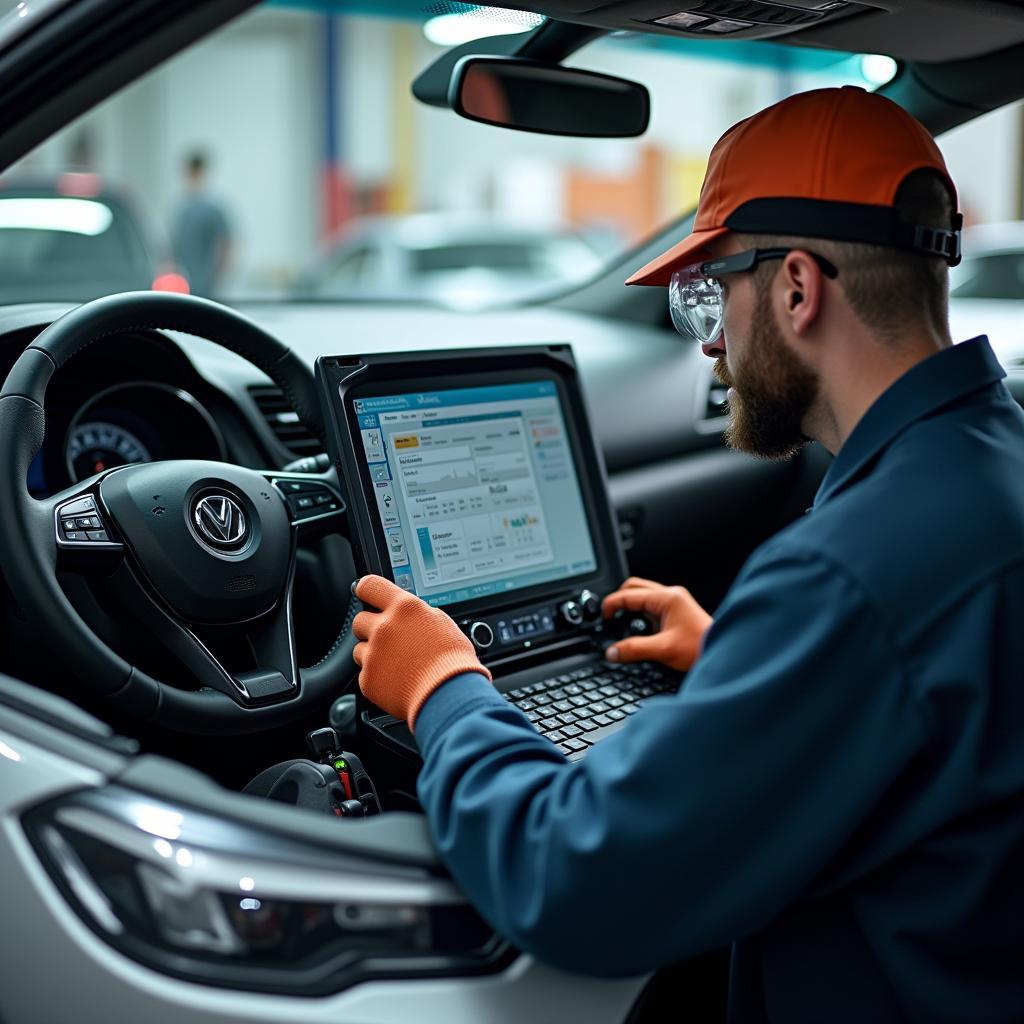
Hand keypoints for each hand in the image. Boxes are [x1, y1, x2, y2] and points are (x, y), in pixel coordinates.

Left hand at [352, 575, 490, 729]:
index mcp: (404, 608)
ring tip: (397, 664)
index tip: (365, 594)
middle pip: (360, 620)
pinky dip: (377, 677)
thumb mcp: (441, 623)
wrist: (449, 694)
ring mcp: (374, 654)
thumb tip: (407, 614)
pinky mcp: (368, 679)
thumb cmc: (452, 661)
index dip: (365, 590)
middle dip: (371, 628)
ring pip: (360, 649)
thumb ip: (417, 614)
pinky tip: (396, 679)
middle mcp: (385, 628)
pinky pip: (365, 674)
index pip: (370, 586)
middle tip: (389, 639)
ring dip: (373, 654)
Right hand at [601, 576, 711, 671]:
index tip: (603, 616)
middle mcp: (670, 595)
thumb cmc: (700, 647)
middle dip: (619, 600)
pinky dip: (640, 613)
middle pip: (634, 587)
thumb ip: (634, 649)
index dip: (612, 604)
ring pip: (643, 595)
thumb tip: (612, 651)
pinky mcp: (676, 612)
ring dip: (630, 606)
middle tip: (610, 616)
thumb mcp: (663, 649)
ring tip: (621, 621)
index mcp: (667, 598)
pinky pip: (651, 605)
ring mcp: (674, 602)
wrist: (721, 653)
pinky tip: (638, 628)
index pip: (629, 594)